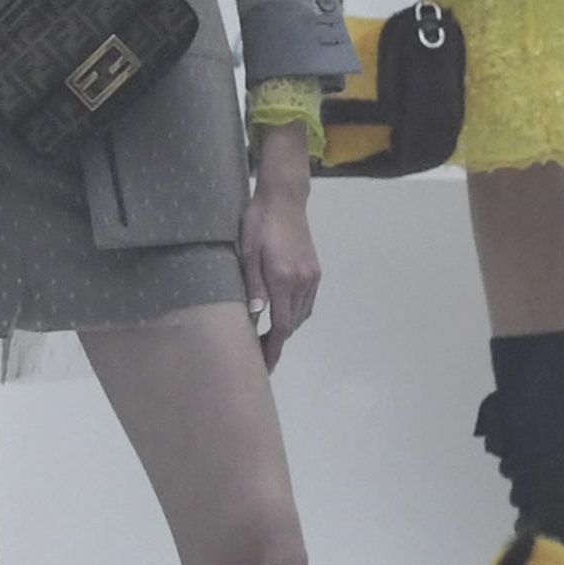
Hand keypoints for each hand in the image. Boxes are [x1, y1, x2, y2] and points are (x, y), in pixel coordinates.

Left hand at [241, 138, 321, 366]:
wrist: (284, 198)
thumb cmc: (259, 222)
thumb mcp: (248, 252)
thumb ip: (253, 286)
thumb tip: (256, 317)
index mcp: (284, 279)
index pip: (281, 326)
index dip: (273, 349)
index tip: (265, 367)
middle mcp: (302, 281)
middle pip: (292, 324)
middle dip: (277, 342)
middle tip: (259, 354)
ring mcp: (312, 276)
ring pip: (301, 315)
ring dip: (286, 329)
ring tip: (268, 338)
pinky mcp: (315, 270)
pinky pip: (307, 302)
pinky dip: (296, 314)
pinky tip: (283, 315)